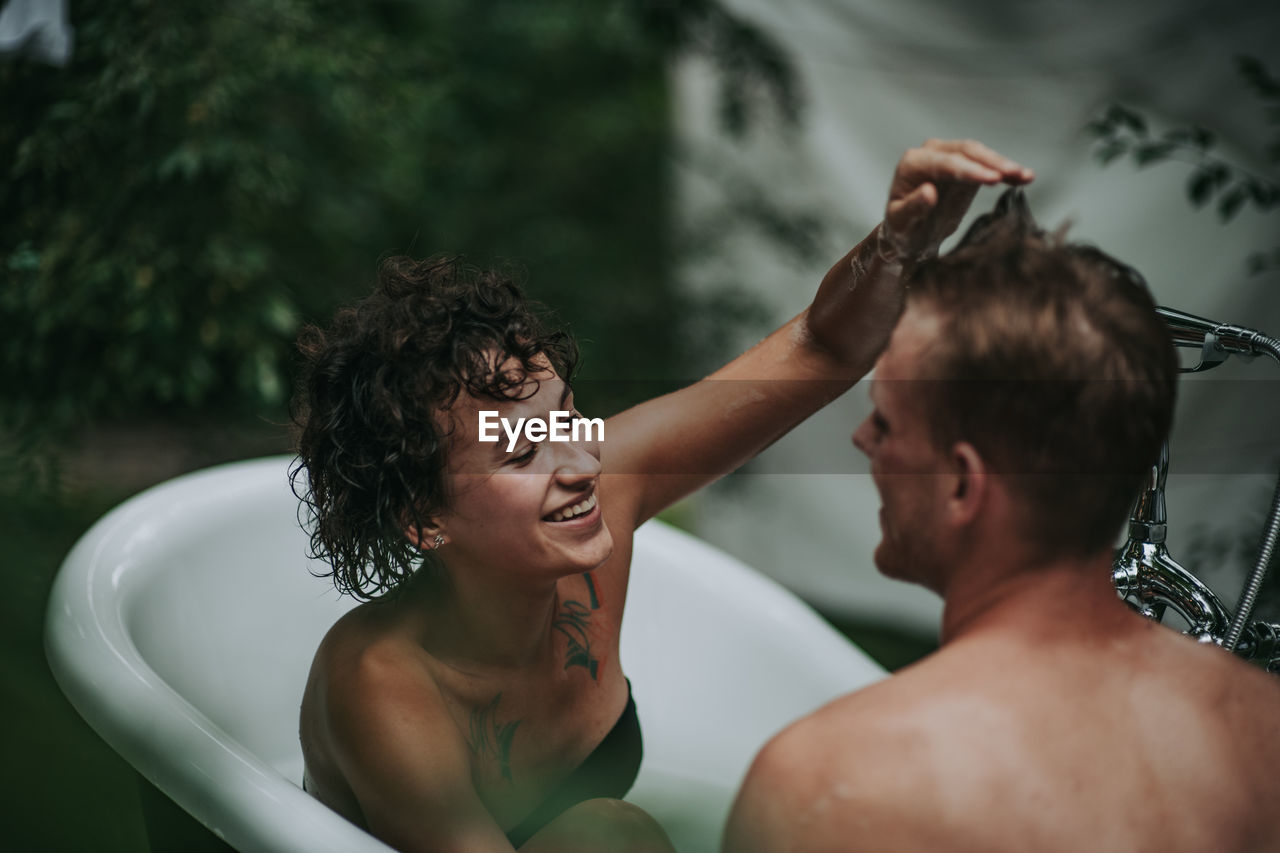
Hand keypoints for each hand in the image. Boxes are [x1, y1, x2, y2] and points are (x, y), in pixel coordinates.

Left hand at [880, 139, 1033, 262]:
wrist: (911, 233)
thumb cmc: (902, 228)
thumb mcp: (902, 222)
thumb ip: (913, 207)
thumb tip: (928, 192)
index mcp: (913, 163)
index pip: (945, 163)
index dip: (969, 170)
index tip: (992, 179)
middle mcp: (931, 153)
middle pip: (966, 152)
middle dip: (992, 163)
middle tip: (1014, 173)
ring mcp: (950, 157)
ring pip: (980, 155)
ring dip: (1004, 165)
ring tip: (1026, 176)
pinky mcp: (966, 167)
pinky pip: (988, 165)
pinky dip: (1006, 172)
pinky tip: (1025, 178)